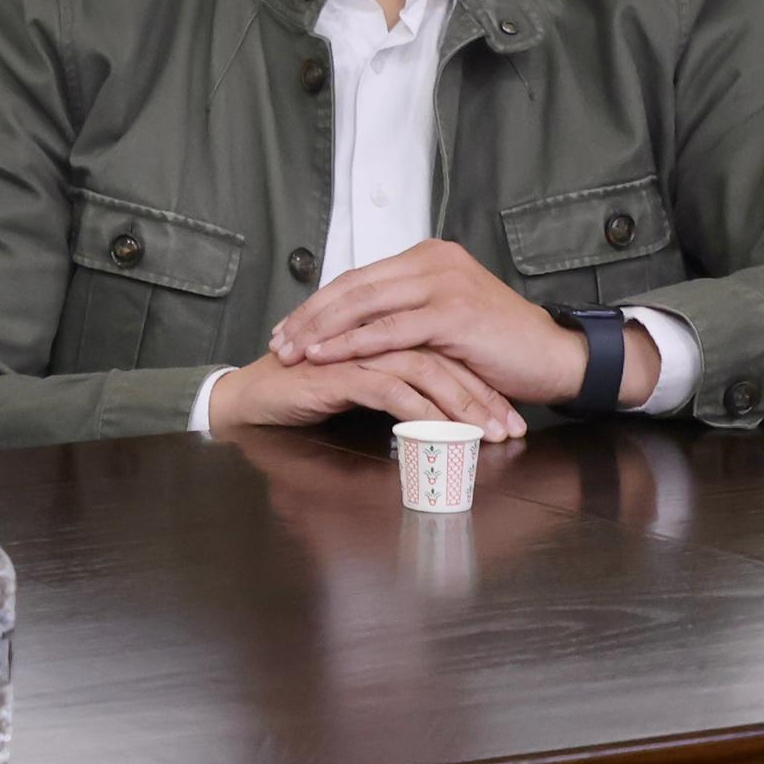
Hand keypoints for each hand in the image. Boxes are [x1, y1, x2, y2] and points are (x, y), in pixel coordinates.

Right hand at [208, 344, 527, 440]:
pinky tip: (440, 434)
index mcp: (386, 326)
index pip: (448, 349)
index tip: (508, 417)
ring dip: (461, 406)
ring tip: (486, 436)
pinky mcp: (340, 371)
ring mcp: (358, 349)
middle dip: (483, 397)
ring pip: (426, 371)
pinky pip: (391, 390)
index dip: (482, 383)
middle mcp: (376, 331)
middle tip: (509, 429)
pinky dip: (420, 412)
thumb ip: (400, 379)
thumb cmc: (306, 390)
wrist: (254, 396)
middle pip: (445, 357)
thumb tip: (447, 403)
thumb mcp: (366, 383)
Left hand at [269, 239, 598, 406]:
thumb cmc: (499, 347)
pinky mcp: (453, 313)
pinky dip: (353, 344)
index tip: (287, 327)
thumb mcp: (444, 319)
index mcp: (428, 257)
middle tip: (277, 342)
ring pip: (365, 304)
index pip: (358, 277)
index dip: (318, 303)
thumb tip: (352, 329)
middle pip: (353, 286)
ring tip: (292, 352)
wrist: (555, 358)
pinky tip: (326, 357)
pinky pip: (391, 329)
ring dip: (322, 331)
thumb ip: (405, 314)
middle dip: (309, 316)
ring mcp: (444, 284)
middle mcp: (433, 261)